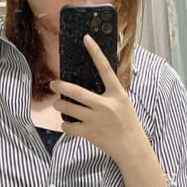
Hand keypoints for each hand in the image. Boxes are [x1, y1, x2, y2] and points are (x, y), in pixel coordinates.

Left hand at [50, 35, 148, 165]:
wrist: (132, 148)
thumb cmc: (128, 124)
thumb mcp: (123, 103)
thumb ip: (109, 94)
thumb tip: (92, 84)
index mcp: (116, 94)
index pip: (105, 69)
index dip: (95, 52)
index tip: (86, 39)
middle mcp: (105, 105)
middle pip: (76, 92)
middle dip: (60, 87)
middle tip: (53, 84)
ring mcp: (96, 120)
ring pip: (68, 109)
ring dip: (59, 106)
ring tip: (58, 105)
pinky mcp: (90, 133)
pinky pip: (69, 127)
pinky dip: (65, 125)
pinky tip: (67, 124)